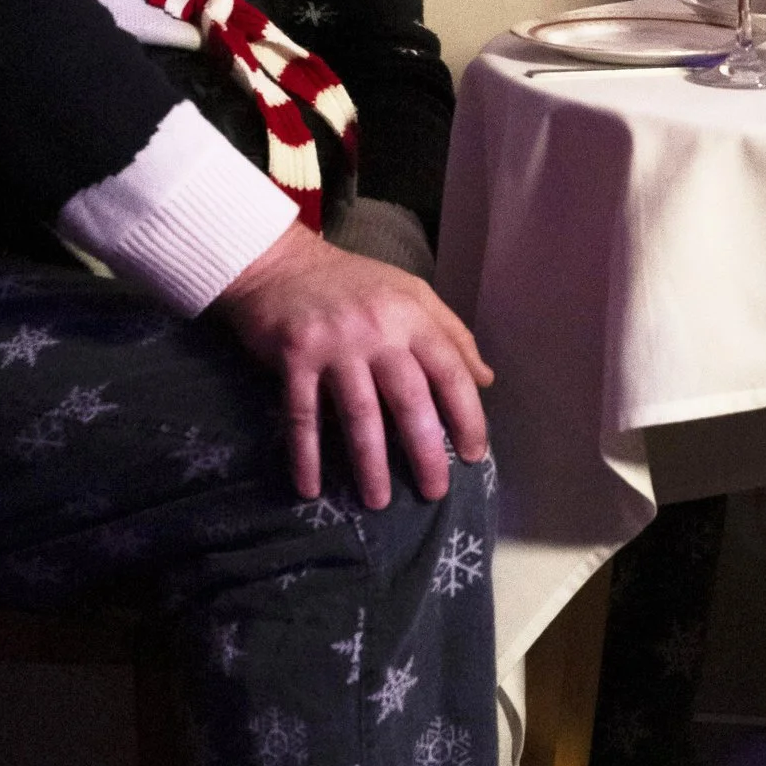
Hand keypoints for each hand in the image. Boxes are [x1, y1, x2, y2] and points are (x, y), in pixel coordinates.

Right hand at [218, 229, 492, 509]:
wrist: (278, 263)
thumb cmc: (352, 283)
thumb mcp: (411, 294)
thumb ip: (452, 334)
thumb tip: (487, 380)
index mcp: (412, 314)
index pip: (450, 370)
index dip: (467, 415)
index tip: (473, 455)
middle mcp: (377, 330)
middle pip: (409, 400)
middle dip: (424, 451)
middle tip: (434, 492)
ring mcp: (334, 344)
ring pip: (359, 414)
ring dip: (369, 463)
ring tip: (378, 501)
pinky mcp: (294, 357)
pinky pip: (302, 415)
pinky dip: (306, 455)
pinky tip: (311, 488)